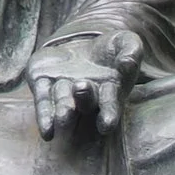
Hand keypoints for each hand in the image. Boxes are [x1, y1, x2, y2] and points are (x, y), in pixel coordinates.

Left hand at [29, 29, 143, 139]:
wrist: (82, 44)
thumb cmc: (111, 48)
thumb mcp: (126, 43)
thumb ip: (131, 52)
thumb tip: (127, 62)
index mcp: (109, 90)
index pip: (109, 104)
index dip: (108, 114)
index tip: (107, 125)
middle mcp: (86, 97)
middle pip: (85, 102)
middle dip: (83, 99)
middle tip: (81, 88)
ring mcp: (63, 91)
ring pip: (63, 104)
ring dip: (63, 112)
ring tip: (63, 118)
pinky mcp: (43, 83)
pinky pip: (42, 101)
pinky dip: (44, 115)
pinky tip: (46, 130)